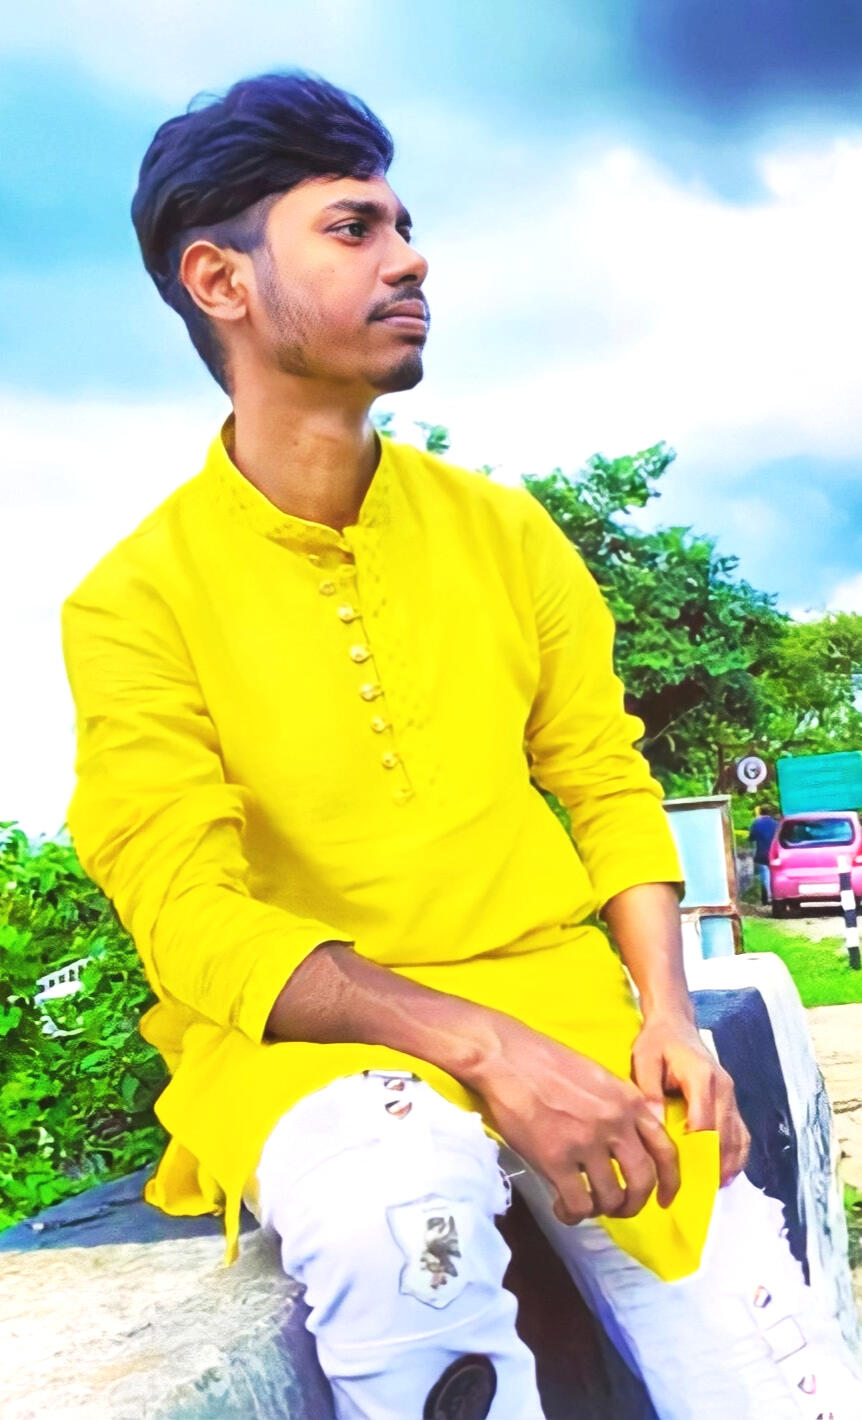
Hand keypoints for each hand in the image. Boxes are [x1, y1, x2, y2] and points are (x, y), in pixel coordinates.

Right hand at [472, 1016, 680, 1225]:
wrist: (506, 1058)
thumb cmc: (547, 1062)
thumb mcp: (599, 1077)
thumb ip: (620, 1108)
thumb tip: (629, 1142)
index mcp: (629, 1101)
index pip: (665, 1150)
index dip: (670, 1182)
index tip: (663, 1200)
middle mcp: (615, 1124)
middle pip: (643, 1181)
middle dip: (634, 1204)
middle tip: (619, 1208)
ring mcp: (586, 1142)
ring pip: (610, 1198)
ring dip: (600, 1209)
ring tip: (585, 1203)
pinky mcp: (556, 1159)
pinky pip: (577, 1204)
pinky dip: (572, 1214)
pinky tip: (562, 1207)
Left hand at [630, 1015, 749, 1186]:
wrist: (675, 1022)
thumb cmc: (657, 1042)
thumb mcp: (644, 1060)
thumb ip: (649, 1093)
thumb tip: (656, 1127)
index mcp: (703, 1078)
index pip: (704, 1123)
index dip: (695, 1153)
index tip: (680, 1177)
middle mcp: (724, 1088)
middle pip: (724, 1135)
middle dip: (711, 1166)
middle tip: (695, 1193)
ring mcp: (732, 1095)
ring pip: (736, 1137)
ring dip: (727, 1164)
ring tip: (710, 1189)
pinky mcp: (732, 1100)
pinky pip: (741, 1132)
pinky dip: (736, 1155)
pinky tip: (724, 1173)